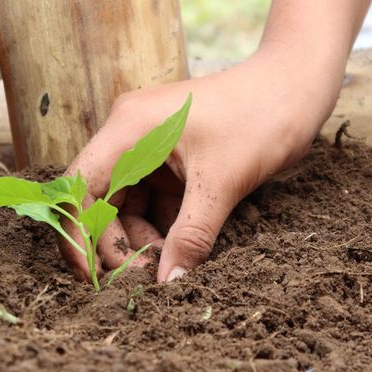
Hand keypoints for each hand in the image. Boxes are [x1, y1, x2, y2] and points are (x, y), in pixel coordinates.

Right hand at [57, 45, 340, 282]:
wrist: (296, 86)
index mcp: (128, 128)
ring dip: (141, 238)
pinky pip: (153, 200)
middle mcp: (129, 134)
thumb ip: (191, 237)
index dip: (75, 233)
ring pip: (127, 205)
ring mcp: (150, 145)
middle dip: (116, 243)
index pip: (78, 186)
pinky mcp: (171, 157)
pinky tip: (181, 249)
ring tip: (168, 266)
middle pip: (100, 200)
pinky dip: (163, 226)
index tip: (89, 275)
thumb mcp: (223, 183)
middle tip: (144, 279)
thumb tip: (168, 285)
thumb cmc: (260, 117)